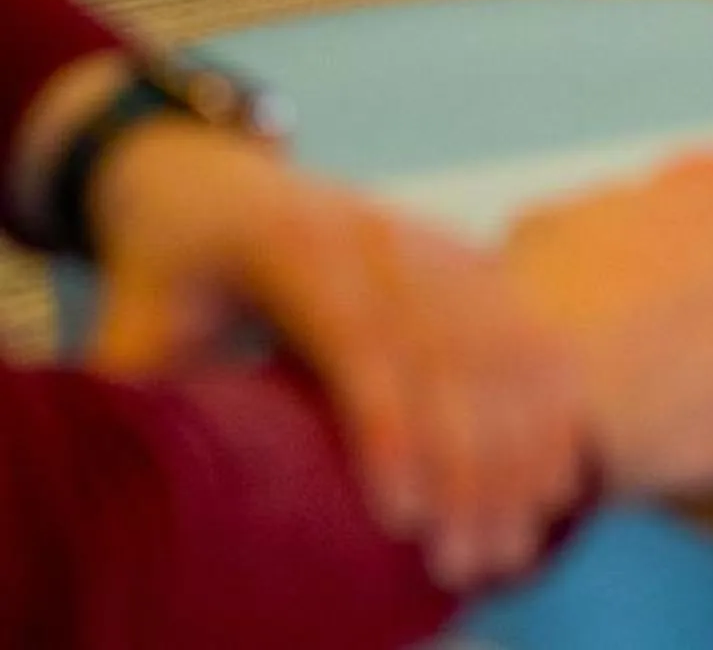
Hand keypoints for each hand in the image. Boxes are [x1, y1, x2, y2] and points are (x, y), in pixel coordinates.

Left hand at [86, 120, 586, 588]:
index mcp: (293, 244)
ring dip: (518, 448)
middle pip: (448, 345)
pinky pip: (527, 331)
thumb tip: (144, 491)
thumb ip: (133, 402)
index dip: (388, 423)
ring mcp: (431, 242)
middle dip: (467, 461)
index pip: (359, 334)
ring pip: (502, 341)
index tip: (403, 518)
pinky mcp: (465, 261)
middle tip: (460, 564)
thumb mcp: (128, 324)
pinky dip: (549, 408)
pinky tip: (553, 485)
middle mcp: (378, 233)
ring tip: (506, 550)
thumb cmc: (166, 272)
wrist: (211, 180)